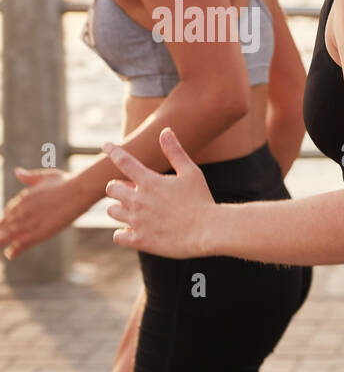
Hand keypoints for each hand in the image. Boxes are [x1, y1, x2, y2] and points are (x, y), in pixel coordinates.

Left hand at [0, 167, 84, 259]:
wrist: (79, 190)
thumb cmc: (66, 181)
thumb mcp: (45, 176)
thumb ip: (29, 177)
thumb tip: (17, 172)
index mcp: (24, 198)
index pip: (9, 212)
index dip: (5, 222)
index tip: (5, 227)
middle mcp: (24, 210)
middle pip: (6, 225)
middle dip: (1, 232)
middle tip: (1, 239)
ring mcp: (32, 220)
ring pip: (10, 234)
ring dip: (3, 241)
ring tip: (1, 246)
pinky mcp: (42, 230)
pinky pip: (24, 242)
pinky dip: (16, 249)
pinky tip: (10, 254)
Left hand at [103, 128, 216, 258]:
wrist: (209, 231)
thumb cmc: (202, 200)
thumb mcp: (191, 173)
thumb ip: (175, 152)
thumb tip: (166, 131)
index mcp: (150, 182)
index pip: (124, 161)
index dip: (113, 151)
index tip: (107, 145)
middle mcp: (138, 200)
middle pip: (111, 188)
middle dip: (120, 188)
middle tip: (134, 192)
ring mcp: (137, 221)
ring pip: (112, 211)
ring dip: (121, 209)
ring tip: (138, 212)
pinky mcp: (139, 240)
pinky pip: (118, 236)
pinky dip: (124, 233)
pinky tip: (137, 231)